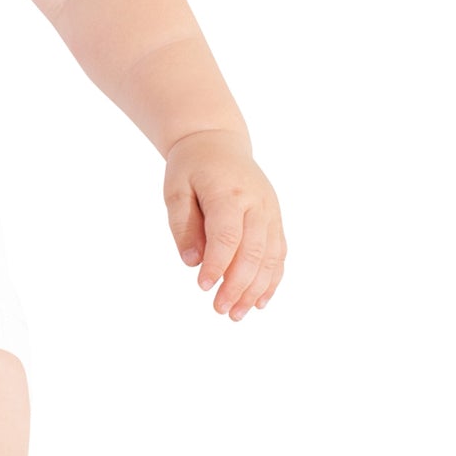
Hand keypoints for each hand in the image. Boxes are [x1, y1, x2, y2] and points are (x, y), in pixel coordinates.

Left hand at [162, 129, 285, 319]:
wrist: (217, 141)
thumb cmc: (191, 167)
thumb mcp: (175, 189)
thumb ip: (182, 225)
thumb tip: (192, 262)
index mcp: (229, 193)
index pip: (227, 235)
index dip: (217, 264)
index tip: (203, 287)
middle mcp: (257, 203)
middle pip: (253, 251)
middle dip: (238, 285)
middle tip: (220, 310)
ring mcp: (271, 212)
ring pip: (270, 257)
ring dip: (256, 289)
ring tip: (237, 313)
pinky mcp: (275, 219)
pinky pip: (279, 253)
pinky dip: (272, 279)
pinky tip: (260, 301)